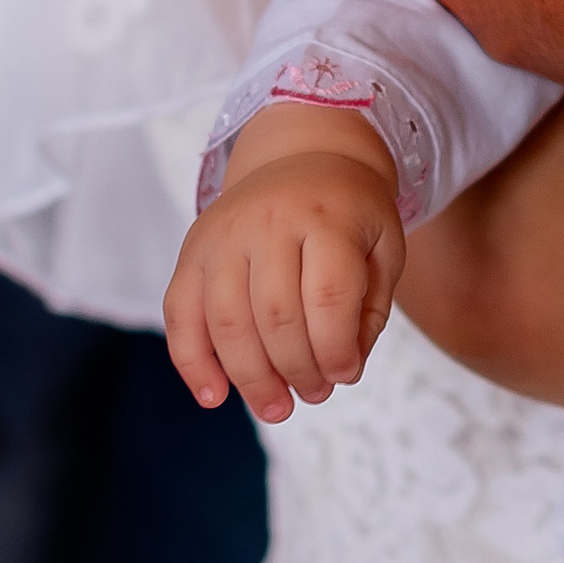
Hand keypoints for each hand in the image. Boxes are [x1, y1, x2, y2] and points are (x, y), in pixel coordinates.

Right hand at [165, 101, 406, 421]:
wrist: (306, 154)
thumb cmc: (350, 213)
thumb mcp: (384, 248)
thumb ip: (370, 310)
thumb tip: (342, 371)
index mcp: (326, 217)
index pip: (328, 298)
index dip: (336, 350)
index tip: (345, 376)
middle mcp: (268, 220)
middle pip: (275, 316)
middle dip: (297, 370)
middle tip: (314, 395)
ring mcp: (223, 234)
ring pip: (226, 321)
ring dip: (250, 378)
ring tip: (276, 408)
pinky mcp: (193, 249)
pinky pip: (180, 313)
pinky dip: (191, 362)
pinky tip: (214, 396)